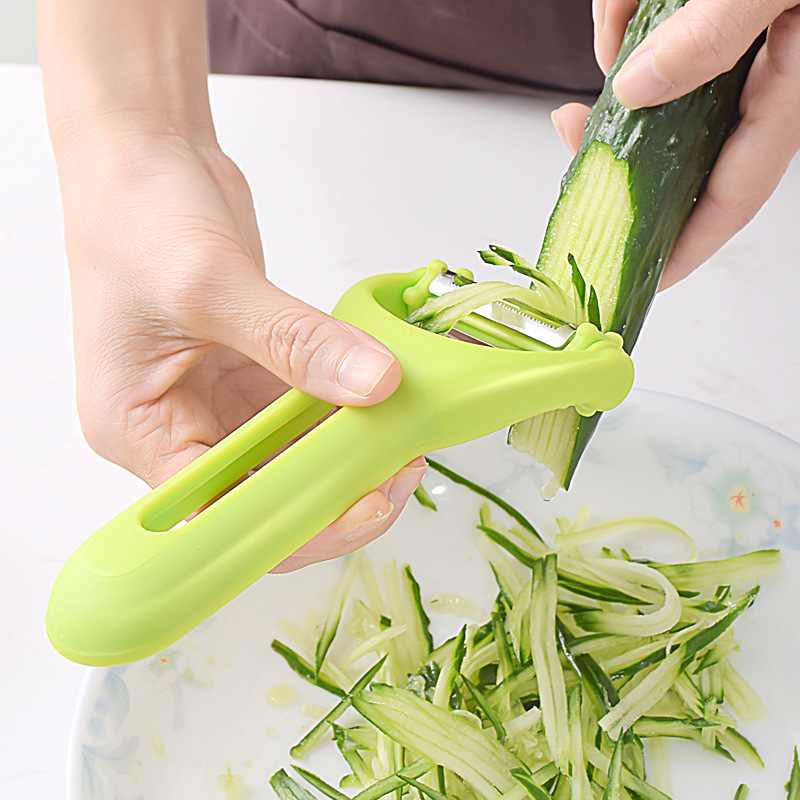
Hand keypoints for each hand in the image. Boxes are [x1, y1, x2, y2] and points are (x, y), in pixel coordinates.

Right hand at [58, 130, 425, 572]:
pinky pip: (306, 411)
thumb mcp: (210, 283)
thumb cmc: (135, 216)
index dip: (292, 524)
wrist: (145, 160)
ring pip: (293, 456)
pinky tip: (384, 407)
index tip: (359, 505)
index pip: (218, 513)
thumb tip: (374, 385)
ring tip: (404, 440)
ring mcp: (217, 403)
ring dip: (347, 454)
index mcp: (138, 430)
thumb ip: (295, 341)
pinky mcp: (251, 375)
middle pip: (262, 494)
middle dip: (332, 492)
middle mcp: (177, 429)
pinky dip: (346, 412)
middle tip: (397, 472)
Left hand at [551, 0, 799, 287]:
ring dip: (624, 63)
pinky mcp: (718, 21)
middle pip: (682, 154)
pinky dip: (633, 16)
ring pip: (663, 89)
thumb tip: (636, 88)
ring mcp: (738, 52)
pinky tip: (628, 1)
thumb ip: (711, 36)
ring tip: (620, 21)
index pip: (728, 199)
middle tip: (574, 134)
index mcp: (787, 94)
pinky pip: (663, 35)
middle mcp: (761, 83)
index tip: (637, 276)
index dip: (681, 246)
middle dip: (623, 149)